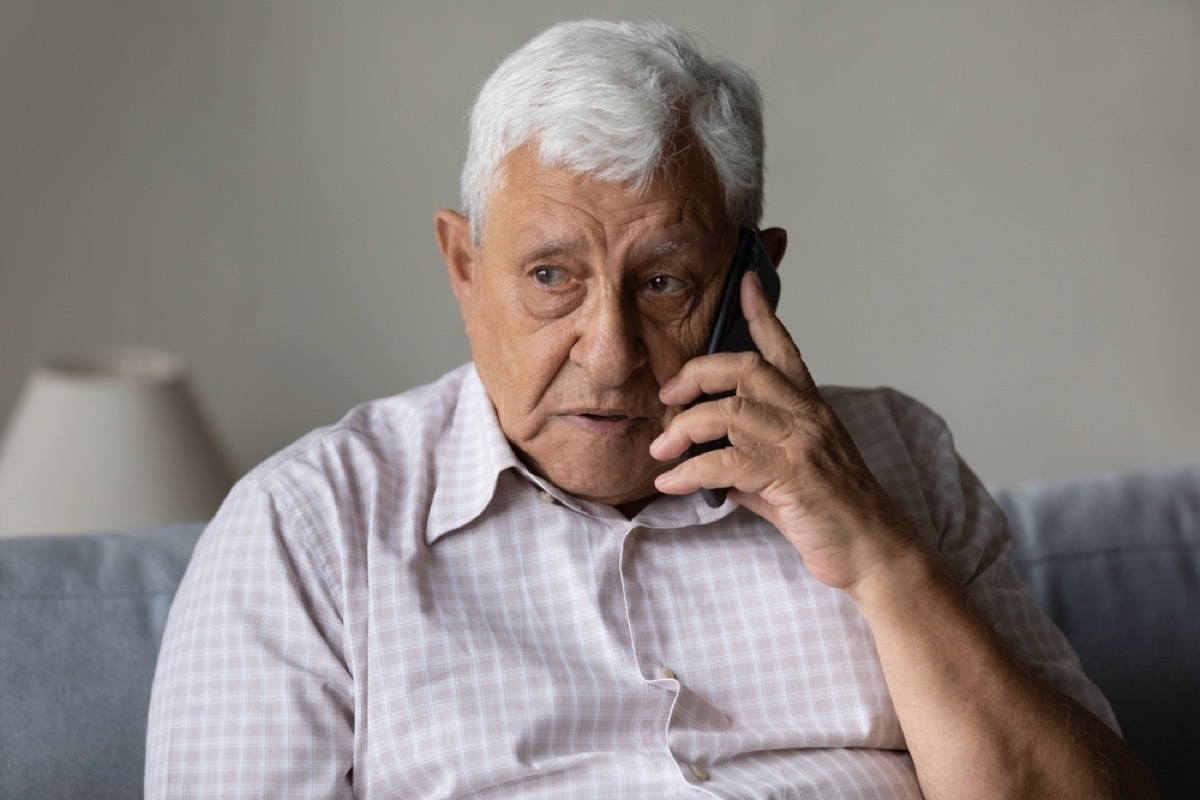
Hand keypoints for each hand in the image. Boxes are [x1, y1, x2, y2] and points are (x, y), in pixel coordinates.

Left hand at [650, 271, 924, 591]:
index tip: (746, 281)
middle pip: (744, 368)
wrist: (875, 552)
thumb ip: (749, 463)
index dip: (763, 313)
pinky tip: (670, 484)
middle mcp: (807, 417)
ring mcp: (801, 444)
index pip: (783, 349)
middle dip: (696, 375)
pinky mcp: (792, 477)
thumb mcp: (787, 479)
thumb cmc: (832, 515)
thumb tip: (707, 468)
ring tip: (659, 451)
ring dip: (683, 430)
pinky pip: (727, 463)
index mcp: (810, 408)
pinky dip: (690, 472)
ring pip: (729, 412)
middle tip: (666, 398)